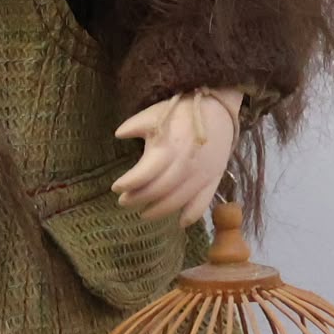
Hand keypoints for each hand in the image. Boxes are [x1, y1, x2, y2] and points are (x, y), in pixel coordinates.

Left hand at [112, 88, 243, 224]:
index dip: (128, 183)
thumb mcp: (154, 113)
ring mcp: (201, 174)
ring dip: (159, 211)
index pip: (145, 173)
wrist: (218, 110)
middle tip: (123, 202)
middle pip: (159, 190)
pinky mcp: (214, 179)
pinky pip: (204, 201)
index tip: (115, 188)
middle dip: (138, 199)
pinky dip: (193, 215)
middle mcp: (185, 165)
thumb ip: (134, 125)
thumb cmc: (180, 113)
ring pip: (178, 200)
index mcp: (169, 148)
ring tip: (143, 213)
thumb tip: (118, 135)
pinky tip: (180, 223)